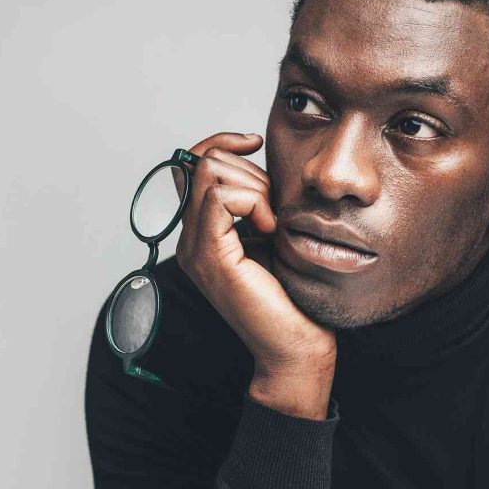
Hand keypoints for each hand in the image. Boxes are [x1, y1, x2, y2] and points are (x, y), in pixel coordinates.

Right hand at [174, 132, 335, 418]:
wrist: (297, 346)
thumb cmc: (296, 296)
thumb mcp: (275, 232)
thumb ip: (259, 200)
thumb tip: (256, 155)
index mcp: (203, 232)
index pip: (193, 163)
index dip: (222, 142)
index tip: (255, 142)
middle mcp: (191, 239)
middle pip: (204, 161)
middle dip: (249, 171)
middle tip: (273, 210)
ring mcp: (196, 249)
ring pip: (209, 173)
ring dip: (253, 187)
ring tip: (272, 224)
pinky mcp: (211, 257)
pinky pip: (220, 198)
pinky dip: (252, 202)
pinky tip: (269, 229)